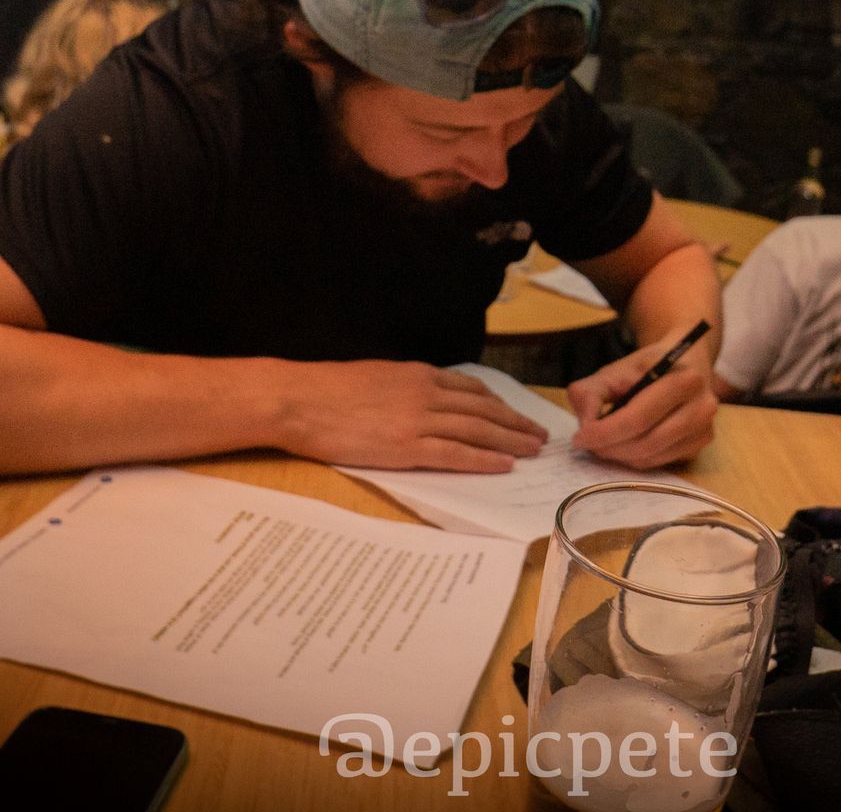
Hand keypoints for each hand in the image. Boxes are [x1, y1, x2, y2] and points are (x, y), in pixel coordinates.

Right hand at [277, 362, 546, 472]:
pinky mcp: (406, 447)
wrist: (300, 400)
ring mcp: (418, 420)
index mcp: (418, 375)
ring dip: (510, 441)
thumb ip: (403, 387)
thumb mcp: (375, 376)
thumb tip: (417, 401)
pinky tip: (503, 466)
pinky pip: (456, 454)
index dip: (498, 404)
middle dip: (515, 423)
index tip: (515, 414)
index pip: (471, 389)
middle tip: (539, 435)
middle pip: (484, 409)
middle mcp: (426, 394)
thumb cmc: (328, 390)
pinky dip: (483, 459)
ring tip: (533, 451)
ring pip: (478, 430)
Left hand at [569, 328, 719, 467]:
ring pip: (652, 457)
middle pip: (646, 441)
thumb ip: (591, 392)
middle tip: (586, 445)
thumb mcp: (615, 370)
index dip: (605, 432)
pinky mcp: (699, 447)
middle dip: (609, 447)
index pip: (638, 417)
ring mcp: (704, 430)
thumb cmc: (647, 367)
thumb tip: (586, 424)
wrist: (684, 362)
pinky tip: (623, 446)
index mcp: (684, 379)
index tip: (580, 437)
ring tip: (601, 445)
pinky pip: (659, 463)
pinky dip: (635, 459)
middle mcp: (702, 406)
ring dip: (620, 456)